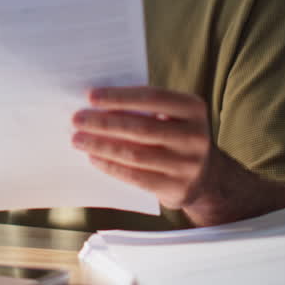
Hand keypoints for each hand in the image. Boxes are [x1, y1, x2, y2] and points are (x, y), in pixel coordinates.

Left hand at [70, 86, 223, 210]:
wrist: (207, 177)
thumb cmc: (175, 135)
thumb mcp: (172, 116)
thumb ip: (144, 108)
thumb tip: (96, 104)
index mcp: (193, 108)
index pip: (152, 97)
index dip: (119, 97)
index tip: (90, 96)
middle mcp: (196, 136)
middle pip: (140, 127)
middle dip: (104, 123)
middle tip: (77, 119)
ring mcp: (189, 165)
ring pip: (135, 154)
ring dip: (101, 146)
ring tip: (78, 139)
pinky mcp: (178, 188)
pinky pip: (137, 177)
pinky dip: (111, 166)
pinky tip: (93, 158)